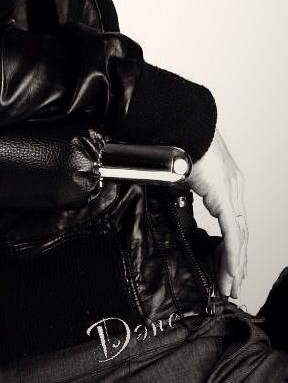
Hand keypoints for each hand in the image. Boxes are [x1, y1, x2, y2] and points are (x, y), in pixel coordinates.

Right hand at [186, 127, 247, 298]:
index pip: (232, 220)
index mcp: (224, 181)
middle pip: (240, 232)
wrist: (180, 125)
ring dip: (234, 264)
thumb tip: (171, 203)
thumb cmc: (176, 140)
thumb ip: (180, 190)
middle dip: (236, 260)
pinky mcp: (224, 196)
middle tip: (231, 282)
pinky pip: (232, 233)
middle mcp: (233, 188)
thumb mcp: (179, 173)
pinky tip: (230, 271)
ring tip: (230, 284)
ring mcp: (231, 191)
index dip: (231, 244)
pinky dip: (231, 255)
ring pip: (239, 237)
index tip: (226, 263)